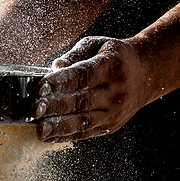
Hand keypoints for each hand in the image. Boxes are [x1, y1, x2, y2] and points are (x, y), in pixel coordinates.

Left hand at [30, 36, 155, 141]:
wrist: (146, 74)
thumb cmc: (116, 57)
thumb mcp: (98, 44)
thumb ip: (75, 54)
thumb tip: (56, 67)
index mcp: (111, 67)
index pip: (82, 76)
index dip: (60, 82)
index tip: (40, 86)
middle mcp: (115, 92)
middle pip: (81, 101)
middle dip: (54, 106)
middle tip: (33, 109)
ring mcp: (114, 112)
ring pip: (83, 121)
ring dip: (59, 126)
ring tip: (39, 129)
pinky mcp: (110, 126)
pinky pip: (86, 133)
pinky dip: (66, 135)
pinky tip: (50, 136)